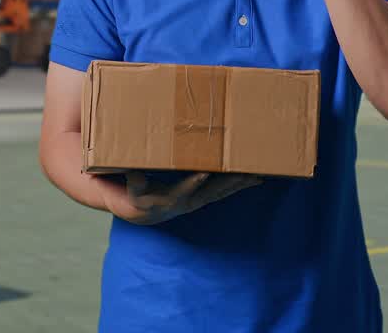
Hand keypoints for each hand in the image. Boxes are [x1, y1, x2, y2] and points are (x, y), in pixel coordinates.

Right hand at [97, 171, 262, 225]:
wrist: (142, 214)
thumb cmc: (136, 196)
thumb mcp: (132, 191)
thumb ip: (135, 182)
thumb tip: (135, 173)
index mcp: (169, 199)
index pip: (181, 191)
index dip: (191, 184)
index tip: (202, 174)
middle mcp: (187, 202)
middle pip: (210, 192)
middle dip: (227, 183)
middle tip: (243, 174)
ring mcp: (197, 200)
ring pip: (221, 192)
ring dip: (238, 184)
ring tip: (256, 175)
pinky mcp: (203, 197)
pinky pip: (223, 191)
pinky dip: (238, 185)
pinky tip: (255, 178)